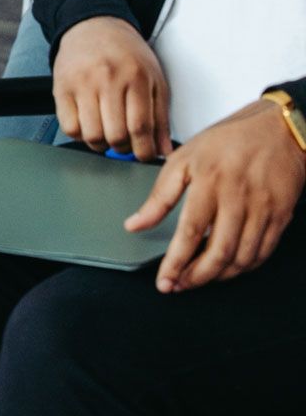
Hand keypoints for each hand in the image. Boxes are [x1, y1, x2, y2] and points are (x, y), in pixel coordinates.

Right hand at [53, 15, 171, 158]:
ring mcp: (81, 84)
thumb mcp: (155, 79)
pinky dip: (81, 135)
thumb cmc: (127, 53)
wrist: (94, 27)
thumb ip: (161, 116)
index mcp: (135, 77)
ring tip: (107, 135)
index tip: (145, 155)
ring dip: (102, 144)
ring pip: (91, 135)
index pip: (140, 126)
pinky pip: (69, 127)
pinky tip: (89, 125)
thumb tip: (164, 150)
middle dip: (123, 148)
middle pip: (116, 134)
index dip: (144, 149)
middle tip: (126, 143)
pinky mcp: (61, 88)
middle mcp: (107, 79)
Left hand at [126, 97, 305, 292]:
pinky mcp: (281, 216)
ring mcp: (263, 209)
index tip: (164, 280)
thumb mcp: (183, 159)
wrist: (277, 129)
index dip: (176, 262)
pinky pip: (264, 251)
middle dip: (197, 276)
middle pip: (219, 251)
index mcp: (209, 182)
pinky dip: (245, 266)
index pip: (190, 232)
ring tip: (199, 279)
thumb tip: (134, 225)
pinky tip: (228, 268)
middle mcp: (238, 198)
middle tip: (180, 286)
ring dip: (219, 275)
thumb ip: (159, 196)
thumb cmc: (228, 141)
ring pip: (243, 257)